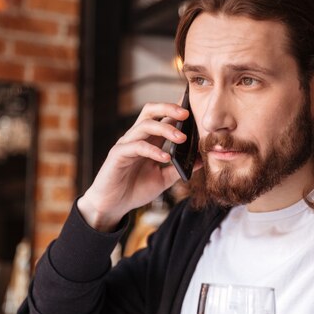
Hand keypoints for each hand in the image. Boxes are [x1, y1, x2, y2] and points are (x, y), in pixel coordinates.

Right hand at [78, 102, 194, 231]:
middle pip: (150, 111)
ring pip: (145, 125)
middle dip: (168, 108)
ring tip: (182, 138)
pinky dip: (153, 150)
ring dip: (165, 129)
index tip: (194, 107)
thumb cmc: (135, 189)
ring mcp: (126, 144)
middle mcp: (137, 138)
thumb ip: (178, 168)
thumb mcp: (163, 179)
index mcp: (148, 140)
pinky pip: (137, 147)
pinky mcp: (118, 155)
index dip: (176, 110)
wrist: (113, 205)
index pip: (162, 118)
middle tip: (187, 113)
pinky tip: (166, 157)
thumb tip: (200, 160)